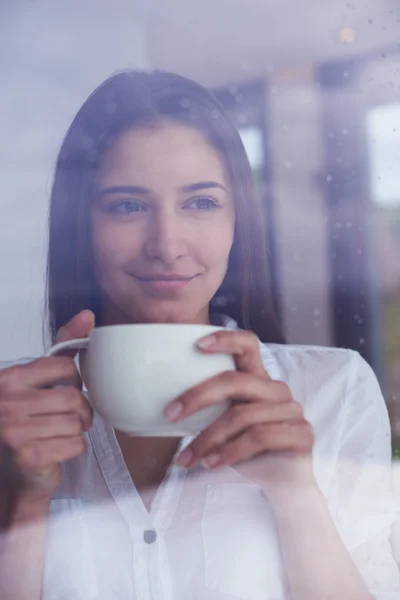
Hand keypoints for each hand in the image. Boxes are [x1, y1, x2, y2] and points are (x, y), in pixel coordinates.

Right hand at [0, 310, 94, 501]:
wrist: (12, 473)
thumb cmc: (28, 421)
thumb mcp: (40, 379)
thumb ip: (63, 346)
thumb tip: (88, 315)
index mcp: (10, 378)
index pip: (63, 367)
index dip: (73, 381)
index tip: (65, 390)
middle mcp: (7, 402)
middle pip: (73, 397)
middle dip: (81, 410)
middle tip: (73, 417)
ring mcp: (15, 431)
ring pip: (76, 422)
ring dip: (77, 430)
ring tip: (64, 432)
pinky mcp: (29, 456)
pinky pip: (75, 444)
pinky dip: (74, 448)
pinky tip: (58, 449)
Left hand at [165, 329, 315, 492]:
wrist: (279, 487)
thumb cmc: (245, 452)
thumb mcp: (223, 424)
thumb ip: (210, 409)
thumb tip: (166, 406)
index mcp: (258, 379)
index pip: (248, 344)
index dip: (226, 339)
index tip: (197, 345)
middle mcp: (277, 389)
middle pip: (236, 381)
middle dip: (198, 396)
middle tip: (170, 414)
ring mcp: (292, 410)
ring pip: (242, 415)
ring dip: (207, 438)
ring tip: (186, 457)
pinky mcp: (301, 434)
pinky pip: (259, 437)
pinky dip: (229, 452)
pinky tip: (211, 463)